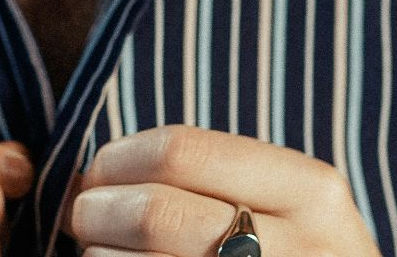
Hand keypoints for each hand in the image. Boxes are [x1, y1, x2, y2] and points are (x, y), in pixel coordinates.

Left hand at [68, 125, 381, 256]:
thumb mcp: (291, 210)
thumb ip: (215, 176)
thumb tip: (97, 170)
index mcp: (311, 192)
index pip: (181, 150)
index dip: (118, 159)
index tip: (101, 173)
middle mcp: (300, 250)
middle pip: (152, 212)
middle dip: (95, 210)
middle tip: (85, 217)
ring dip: (97, 255)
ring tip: (105, 253)